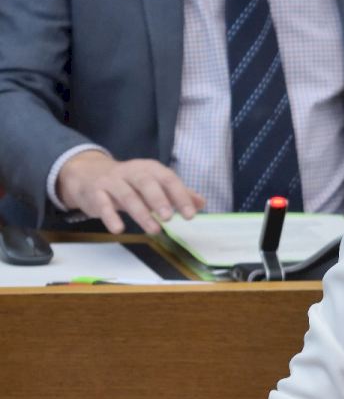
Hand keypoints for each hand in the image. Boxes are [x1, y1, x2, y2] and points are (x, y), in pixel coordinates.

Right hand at [57, 150, 204, 233]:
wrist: (87, 174)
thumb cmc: (129, 182)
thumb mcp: (153, 184)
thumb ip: (177, 193)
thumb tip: (201, 203)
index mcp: (150, 169)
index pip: (168, 179)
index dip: (180, 196)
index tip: (190, 215)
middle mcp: (131, 172)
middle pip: (146, 182)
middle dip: (159, 199)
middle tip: (169, 217)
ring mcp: (112, 181)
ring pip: (126, 195)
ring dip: (141, 213)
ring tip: (154, 230)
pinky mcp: (95, 192)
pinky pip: (102, 204)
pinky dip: (110, 216)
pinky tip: (118, 229)